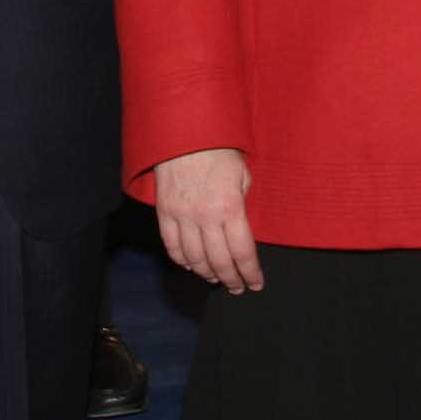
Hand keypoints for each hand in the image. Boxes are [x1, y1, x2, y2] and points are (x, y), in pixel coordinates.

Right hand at [153, 147, 262, 294]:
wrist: (184, 131)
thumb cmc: (219, 149)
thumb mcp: (242, 174)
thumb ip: (243, 203)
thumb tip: (240, 227)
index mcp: (230, 208)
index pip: (242, 252)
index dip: (250, 273)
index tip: (255, 284)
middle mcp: (205, 217)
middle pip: (219, 261)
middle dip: (231, 279)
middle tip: (237, 288)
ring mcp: (182, 216)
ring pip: (194, 259)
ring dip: (207, 274)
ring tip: (216, 279)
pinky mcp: (165, 212)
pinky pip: (172, 245)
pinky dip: (182, 260)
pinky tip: (191, 265)